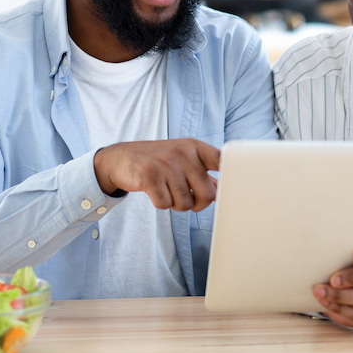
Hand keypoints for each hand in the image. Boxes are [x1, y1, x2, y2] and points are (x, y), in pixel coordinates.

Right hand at [93, 138, 219, 211]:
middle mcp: (182, 153)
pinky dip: (161, 204)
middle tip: (190, 201)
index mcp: (194, 147)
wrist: (121, 158)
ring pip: (186, 203)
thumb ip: (202, 173)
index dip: (230, 176)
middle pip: (207, 193)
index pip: (222, 161)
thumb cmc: (158, 160)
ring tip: (168, 192)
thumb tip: (221, 190)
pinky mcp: (149, 177)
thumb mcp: (182, 160)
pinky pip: (165, 205)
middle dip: (199, 204)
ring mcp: (165, 164)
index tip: (231, 187)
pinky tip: (156, 193)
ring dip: (177, 205)